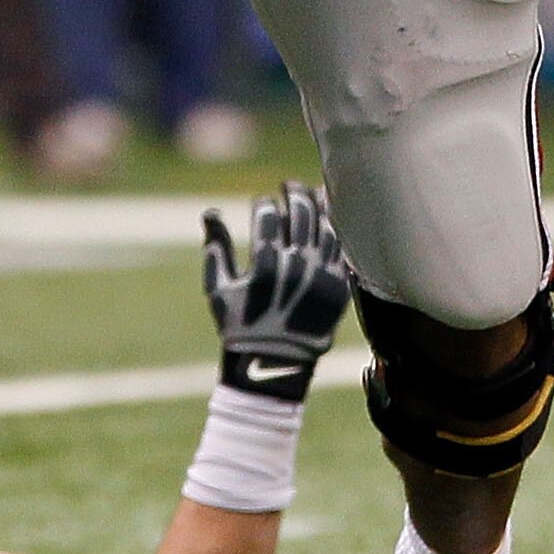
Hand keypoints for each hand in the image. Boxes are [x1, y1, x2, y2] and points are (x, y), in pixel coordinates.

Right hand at [201, 181, 353, 402]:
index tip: (262, 202)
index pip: (267, 215)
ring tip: (311, 193)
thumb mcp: (218, 290)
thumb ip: (215, 248)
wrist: (273, 366)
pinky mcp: (339, 286)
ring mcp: (322, 276)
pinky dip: (336, 227)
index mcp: (264, 266)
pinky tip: (329, 217)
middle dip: (293, 192)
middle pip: (300, 212)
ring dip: (318, 204)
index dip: (264, 203)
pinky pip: (342, 246)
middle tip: (289, 186)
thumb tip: (210, 212)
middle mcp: (296, 267)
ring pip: (325, 224)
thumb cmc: (239, 326)